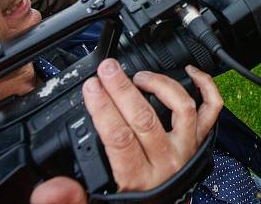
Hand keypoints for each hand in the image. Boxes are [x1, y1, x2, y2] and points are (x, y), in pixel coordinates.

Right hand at [30, 59, 221, 203]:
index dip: (104, 108)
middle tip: (106, 69)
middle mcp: (166, 163)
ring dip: (158, 85)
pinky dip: (205, 87)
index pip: (119, 138)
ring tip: (136, 76)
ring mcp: (186, 149)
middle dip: (122, 89)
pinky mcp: (199, 141)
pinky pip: (210, 110)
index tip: (91, 88)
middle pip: (145, 118)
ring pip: (180, 108)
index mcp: (137, 180)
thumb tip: (49, 189)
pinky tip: (189, 73)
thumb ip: (70, 199)